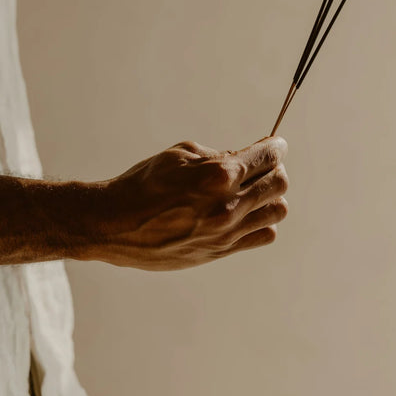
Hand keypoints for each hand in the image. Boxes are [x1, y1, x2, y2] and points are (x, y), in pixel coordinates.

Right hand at [93, 137, 288, 270]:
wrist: (115, 225)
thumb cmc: (144, 182)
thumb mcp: (181, 154)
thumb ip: (218, 155)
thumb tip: (244, 158)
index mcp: (219, 175)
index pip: (268, 157)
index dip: (276, 146)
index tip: (275, 144)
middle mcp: (228, 205)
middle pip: (279, 183)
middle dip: (274, 168)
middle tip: (260, 165)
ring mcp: (227, 232)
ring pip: (278, 211)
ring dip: (270, 196)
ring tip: (252, 190)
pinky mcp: (221, 251)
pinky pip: (264, 235)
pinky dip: (262, 220)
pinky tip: (244, 212)